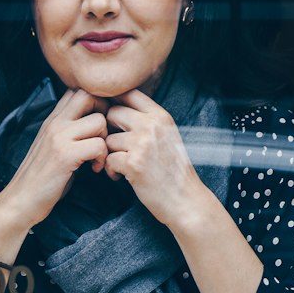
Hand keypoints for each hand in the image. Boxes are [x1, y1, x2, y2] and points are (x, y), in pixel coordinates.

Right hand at [1, 86, 109, 229]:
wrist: (21, 200)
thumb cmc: (42, 177)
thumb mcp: (53, 146)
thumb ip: (68, 131)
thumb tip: (94, 121)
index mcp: (52, 119)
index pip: (77, 91)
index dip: (95, 102)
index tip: (98, 125)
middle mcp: (55, 123)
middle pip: (88, 95)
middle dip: (104, 113)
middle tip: (102, 136)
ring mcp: (59, 138)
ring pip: (99, 121)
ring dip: (105, 140)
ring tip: (97, 157)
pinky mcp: (65, 155)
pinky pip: (98, 145)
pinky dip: (101, 158)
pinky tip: (94, 169)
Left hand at [104, 88, 203, 227]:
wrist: (185, 199)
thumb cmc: (174, 170)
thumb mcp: (168, 135)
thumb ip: (148, 120)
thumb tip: (117, 106)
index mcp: (160, 116)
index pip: (129, 93)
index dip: (114, 102)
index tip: (112, 118)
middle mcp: (151, 126)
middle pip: (112, 113)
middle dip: (109, 130)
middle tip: (115, 146)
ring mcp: (142, 144)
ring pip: (108, 139)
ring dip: (109, 154)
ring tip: (120, 166)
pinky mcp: (133, 164)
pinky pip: (108, 159)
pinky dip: (111, 170)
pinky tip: (120, 176)